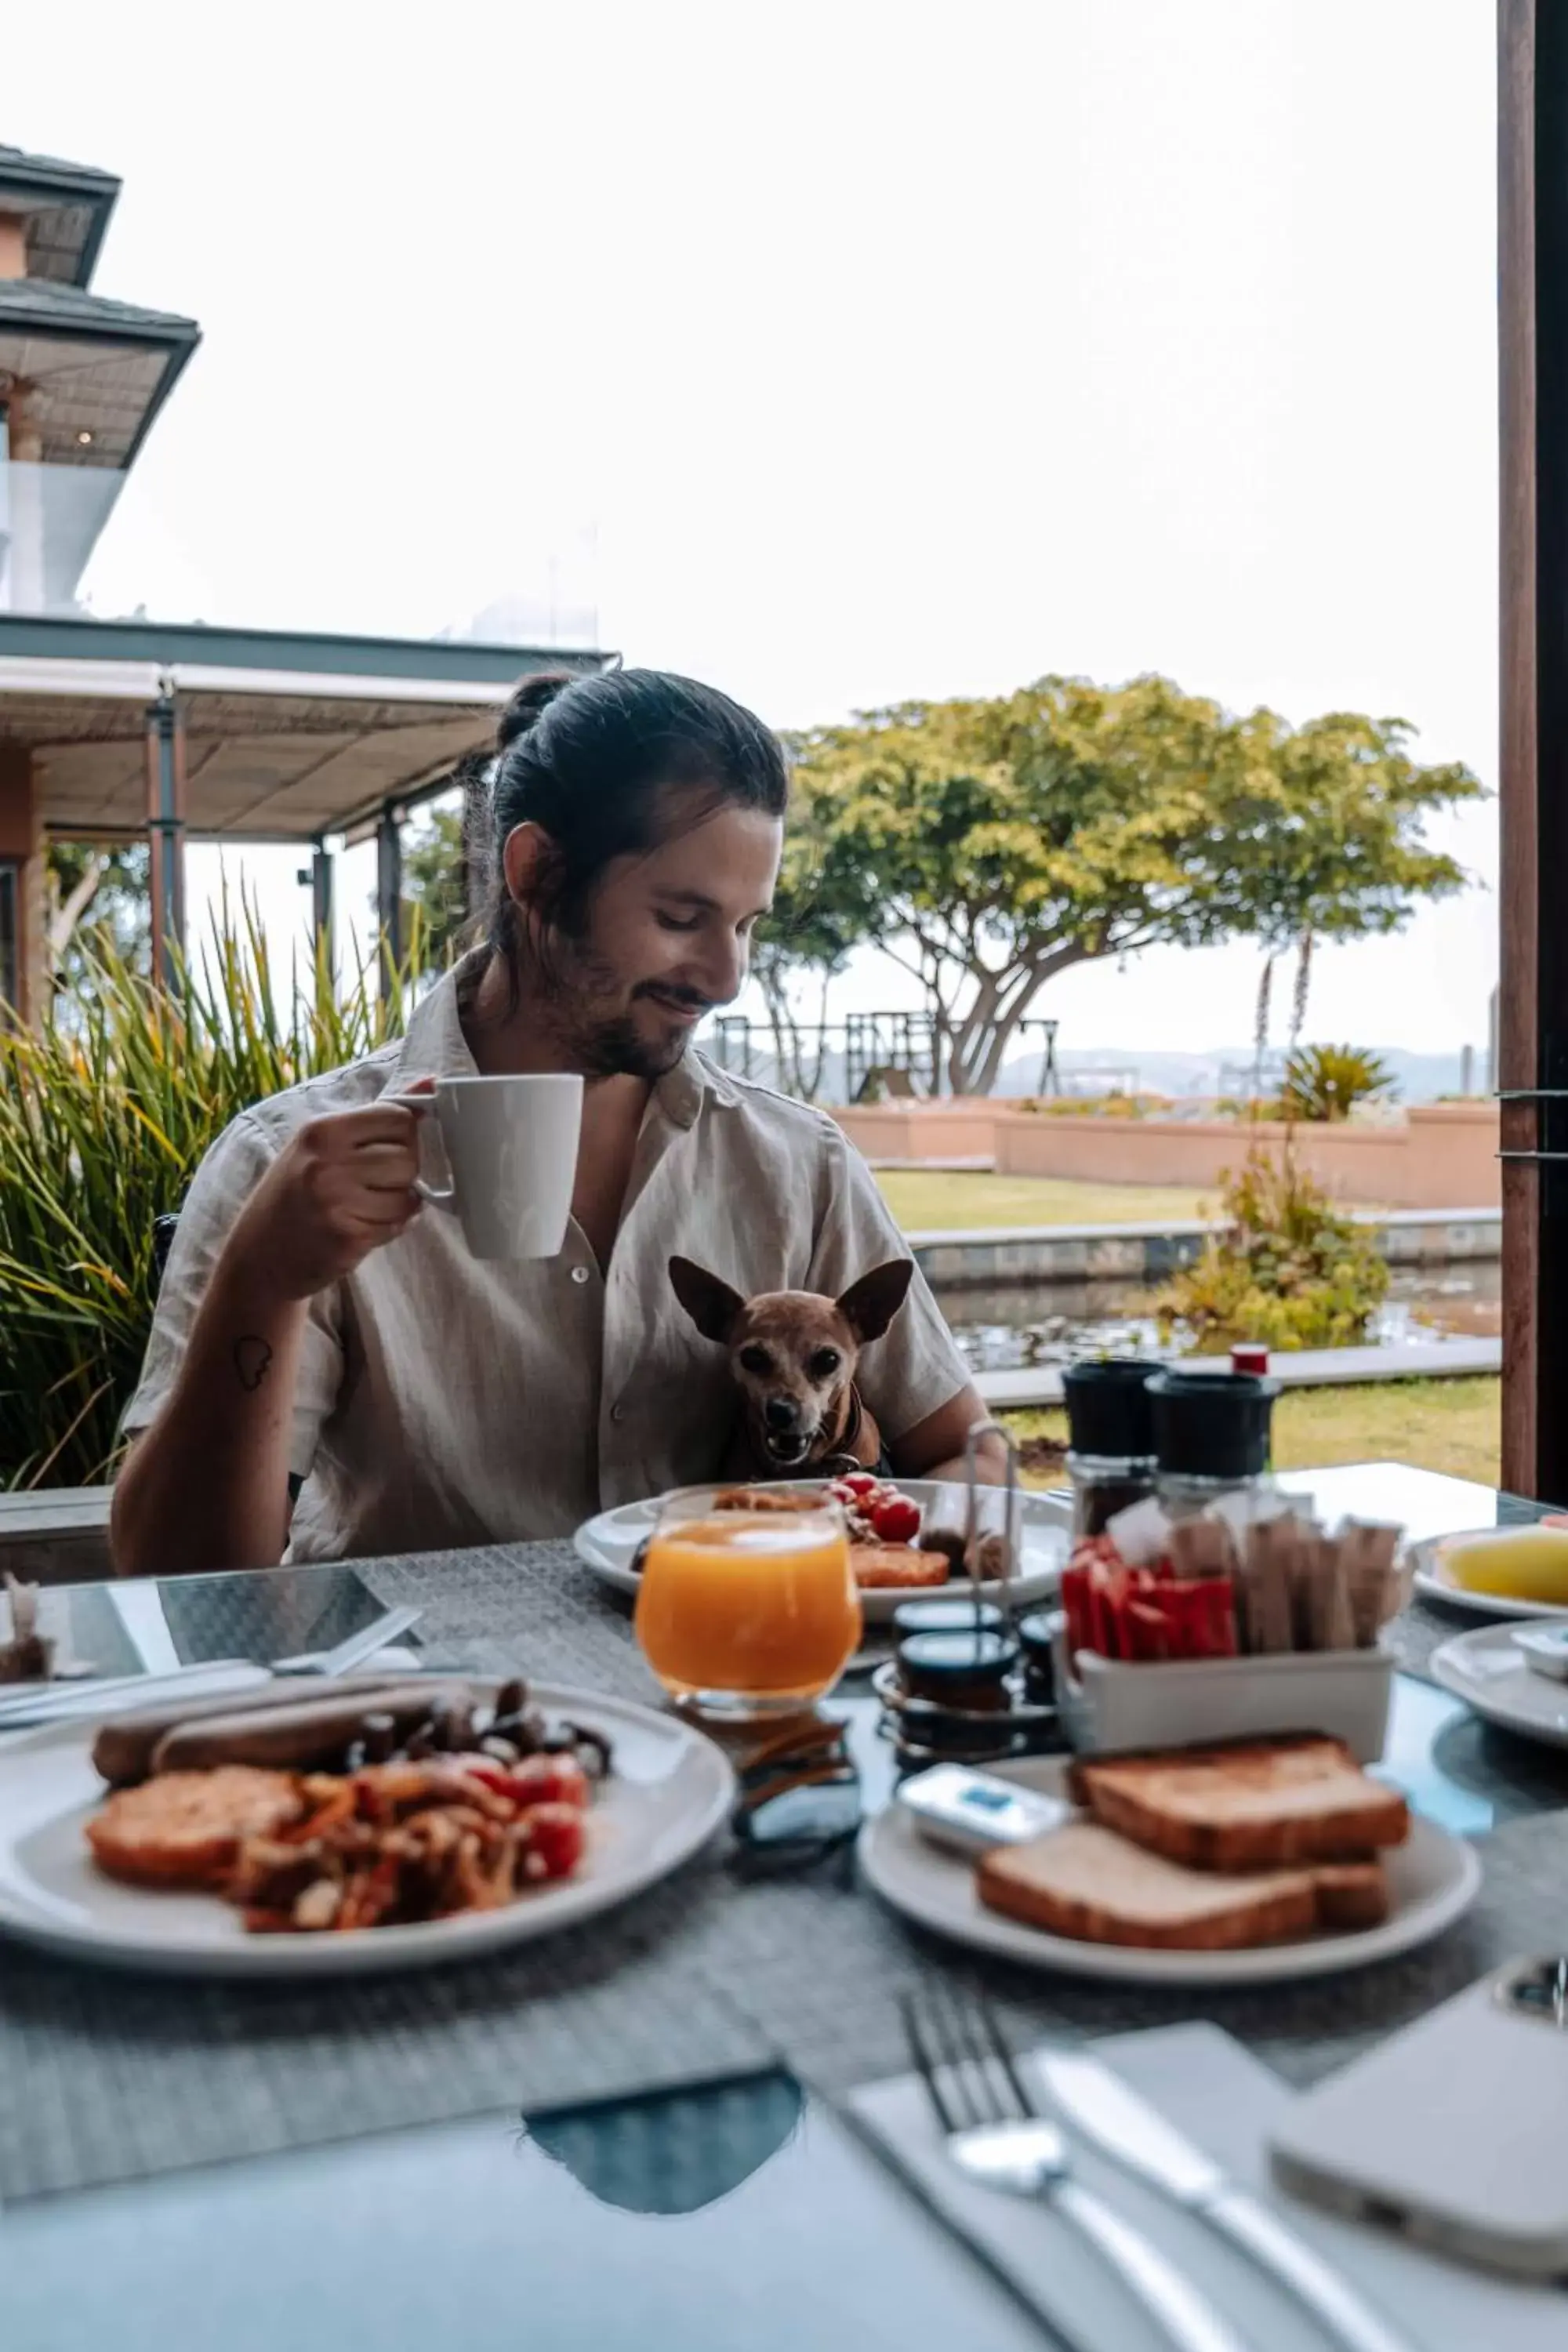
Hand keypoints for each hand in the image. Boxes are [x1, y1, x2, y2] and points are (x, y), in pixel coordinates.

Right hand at [224, 1081, 432, 1302]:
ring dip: (398, 1203)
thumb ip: (376, 1116)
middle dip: (404, 1173)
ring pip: (408, 1196)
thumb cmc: (293, 1193)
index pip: (397, 1117)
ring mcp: (336, 1203)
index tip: (391, 1147)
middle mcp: (327, 1164)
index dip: (405, 1135)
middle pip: (409, 1158)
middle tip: (378, 1182)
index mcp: (322, 1131)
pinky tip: (362, 1225)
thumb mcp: (320, 1144)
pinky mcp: (348, 1239)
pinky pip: (397, 1225)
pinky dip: (390, 1227)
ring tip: (366, 1206)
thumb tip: (431, 1083)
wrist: (257, 1255)